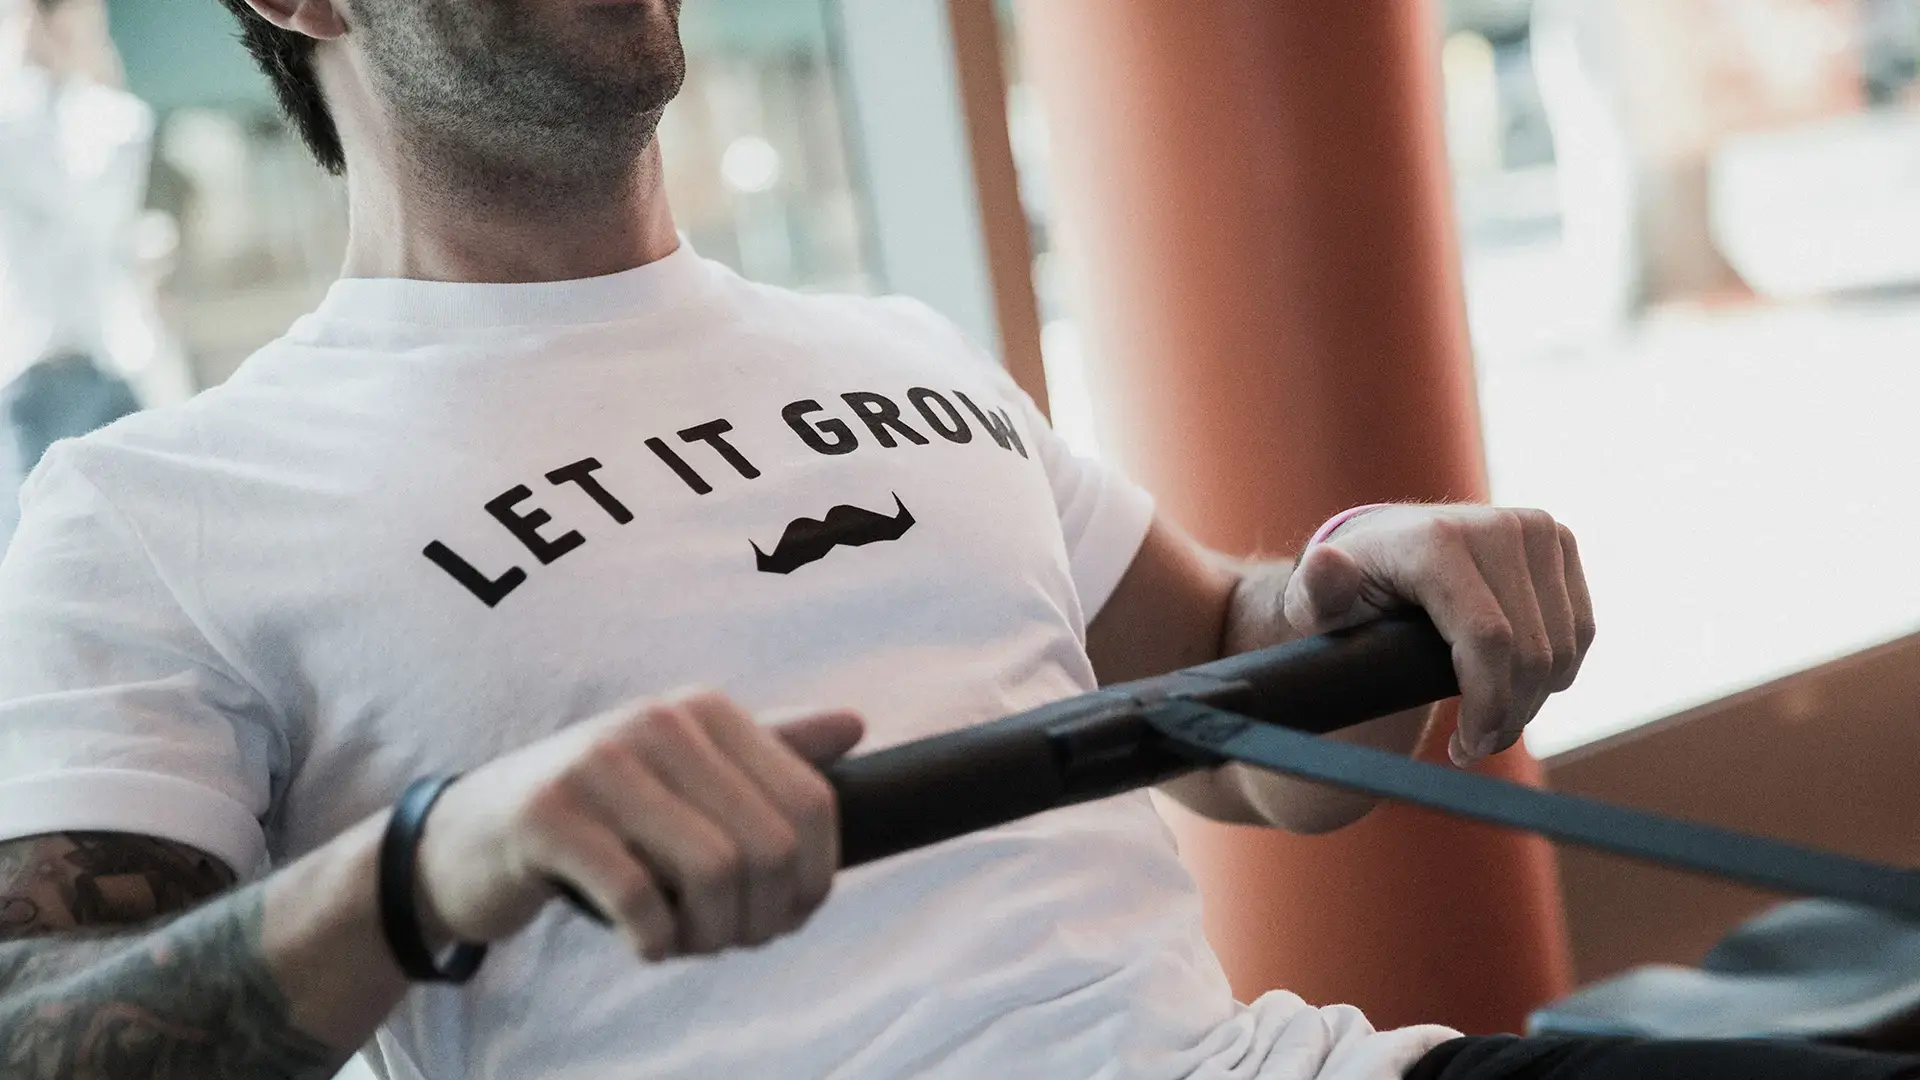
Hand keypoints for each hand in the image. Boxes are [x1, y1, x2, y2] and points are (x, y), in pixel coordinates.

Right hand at [412, 690, 863, 961]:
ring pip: (716, 873)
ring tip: (687, 941)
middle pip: (771, 846)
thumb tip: (855, 724)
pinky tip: (643, 943)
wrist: (471, 837)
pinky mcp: (548, 814)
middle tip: (730, 940)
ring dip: (712, 935)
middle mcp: (659, 722)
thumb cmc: (599, 814)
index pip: (811, 804)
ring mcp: (599, 762)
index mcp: (705, 711)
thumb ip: (768, 753)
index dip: (815, 880)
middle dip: (763, 917)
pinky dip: (656, 942)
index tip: (784, 915)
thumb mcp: (685, 776)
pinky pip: (641, 898)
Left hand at [1283, 505, 1594, 766]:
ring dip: (1532, 701)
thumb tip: (1327, 567)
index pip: (1489, 639)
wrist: (1385, 549)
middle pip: (1532, 650)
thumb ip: (1317, 591)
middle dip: (1508, 714)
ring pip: (1562, 647)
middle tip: (1474, 748)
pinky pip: (1579, 630)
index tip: (1466, 749)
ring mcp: (1533, 529)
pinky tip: (1515, 690)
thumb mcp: (1317, 600)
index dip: (1487, 705)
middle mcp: (1495, 525)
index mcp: (1438, 540)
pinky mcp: (1559, 542)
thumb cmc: (1348, 592)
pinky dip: (1554, 672)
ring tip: (1488, 725)